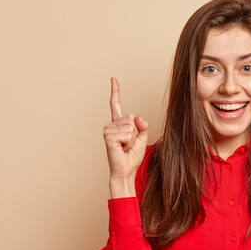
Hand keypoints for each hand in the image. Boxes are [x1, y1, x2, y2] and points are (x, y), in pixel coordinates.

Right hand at [103, 78, 148, 195]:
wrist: (126, 170)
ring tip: (125, 147)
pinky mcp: (108, 137)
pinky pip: (127, 133)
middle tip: (128, 144)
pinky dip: (128, 142)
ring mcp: (108, 130)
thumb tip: (137, 117)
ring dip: (132, 139)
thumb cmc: (132, 156)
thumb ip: (142, 125)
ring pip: (130, 126)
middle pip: (132, 118)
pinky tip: (121, 148)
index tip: (113, 79)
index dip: (115, 91)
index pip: (116, 104)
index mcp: (119, 123)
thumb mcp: (142, 138)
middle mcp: (111, 125)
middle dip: (136, 132)